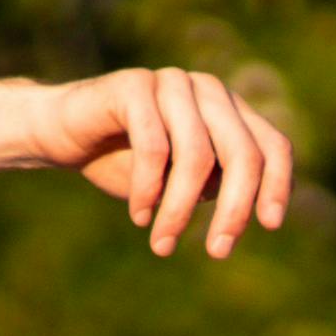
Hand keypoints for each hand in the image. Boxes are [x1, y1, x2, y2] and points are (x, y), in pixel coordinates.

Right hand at [41, 65, 292, 258]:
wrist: (58, 131)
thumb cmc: (120, 159)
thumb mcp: (173, 181)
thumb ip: (209, 185)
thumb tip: (238, 208)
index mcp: (227, 110)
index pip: (271, 145)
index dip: (277, 184)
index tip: (269, 225)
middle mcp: (207, 91)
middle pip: (243, 153)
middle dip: (234, 208)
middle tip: (218, 252)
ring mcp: (173, 84)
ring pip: (197, 156)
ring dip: (180, 209)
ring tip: (162, 245)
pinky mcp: (135, 86)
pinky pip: (153, 147)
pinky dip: (148, 189)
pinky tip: (138, 216)